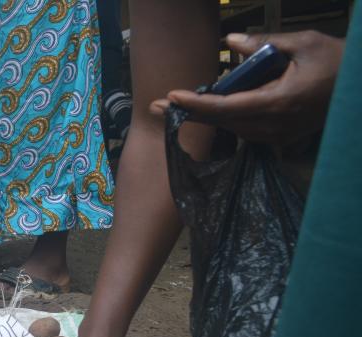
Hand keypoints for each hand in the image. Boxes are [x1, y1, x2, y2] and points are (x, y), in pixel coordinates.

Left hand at [151, 31, 344, 144]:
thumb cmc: (338, 62)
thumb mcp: (304, 43)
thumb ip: (265, 43)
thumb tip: (232, 41)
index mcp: (277, 103)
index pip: (226, 108)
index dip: (196, 105)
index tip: (170, 98)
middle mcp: (274, 126)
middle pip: (222, 122)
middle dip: (189, 113)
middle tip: (155, 106)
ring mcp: (279, 136)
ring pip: (233, 129)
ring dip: (206, 118)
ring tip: (176, 107)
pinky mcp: (284, 138)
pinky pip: (247, 132)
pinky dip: (227, 121)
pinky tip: (208, 112)